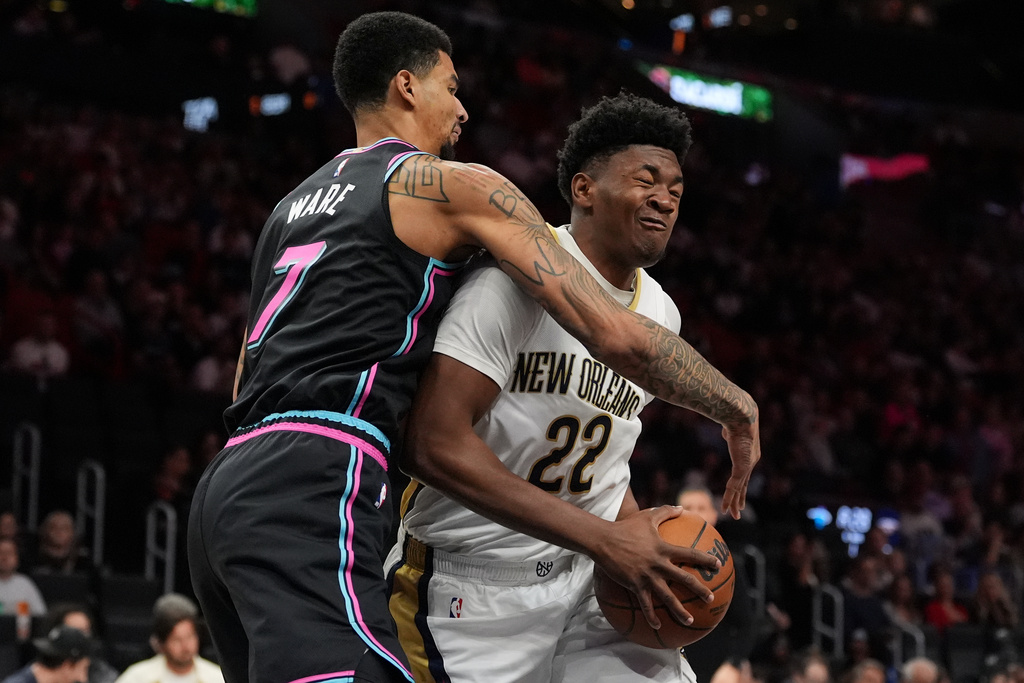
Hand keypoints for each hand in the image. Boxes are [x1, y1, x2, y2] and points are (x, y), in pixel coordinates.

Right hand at [591, 505, 720, 629]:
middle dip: (699, 589)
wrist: (603, 540)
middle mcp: (658, 564)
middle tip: (711, 599)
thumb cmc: (625, 527)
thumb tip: (680, 507)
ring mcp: (647, 576)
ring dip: (680, 610)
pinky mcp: (635, 585)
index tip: (718, 565)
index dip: (705, 559)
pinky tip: (658, 627)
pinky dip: (652, 616)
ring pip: (667, 597)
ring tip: (690, 621)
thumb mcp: (647, 517)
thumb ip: (665, 511)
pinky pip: (646, 604)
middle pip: (684, 579)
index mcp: (663, 548)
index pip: (690, 554)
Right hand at [721, 413, 760, 518]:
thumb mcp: (732, 429)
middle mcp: (750, 462)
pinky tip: (726, 507)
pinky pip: (733, 487)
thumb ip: (730, 434)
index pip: (743, 475)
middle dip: (740, 499)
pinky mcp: (741, 467)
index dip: (740, 486)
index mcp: (749, 455)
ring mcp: (746, 465)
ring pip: (739, 490)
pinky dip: (728, 498)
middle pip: (743, 485)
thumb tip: (727, 430)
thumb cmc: (736, 418)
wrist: (741, 416)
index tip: (737, 494)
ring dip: (735, 504)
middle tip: (738, 512)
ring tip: (734, 516)